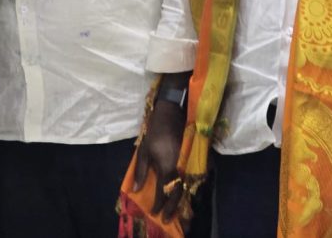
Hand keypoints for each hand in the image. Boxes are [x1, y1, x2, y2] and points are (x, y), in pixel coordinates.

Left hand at [133, 98, 185, 221]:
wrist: (172, 113)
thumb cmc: (155, 131)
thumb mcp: (144, 150)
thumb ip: (141, 171)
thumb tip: (137, 190)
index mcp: (166, 166)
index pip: (163, 191)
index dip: (159, 204)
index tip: (155, 213)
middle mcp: (180, 168)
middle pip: (178, 193)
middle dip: (172, 208)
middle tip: (167, 220)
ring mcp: (189, 164)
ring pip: (187, 188)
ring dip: (182, 201)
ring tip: (177, 212)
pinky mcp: (194, 158)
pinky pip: (193, 178)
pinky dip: (190, 189)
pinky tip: (185, 195)